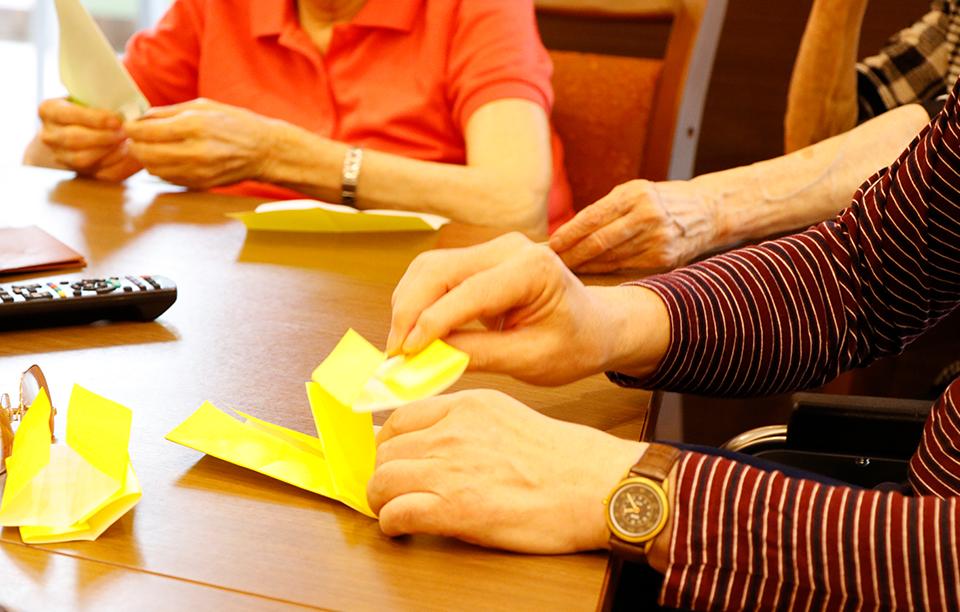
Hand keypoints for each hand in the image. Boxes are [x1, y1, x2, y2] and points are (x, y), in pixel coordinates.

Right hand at [37, 98, 138, 179]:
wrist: (75, 129)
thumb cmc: (86, 109)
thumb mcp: (86, 98)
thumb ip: (100, 99)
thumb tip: (129, 106)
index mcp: (48, 110)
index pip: (68, 114)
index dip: (94, 118)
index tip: (116, 120)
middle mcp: (48, 134)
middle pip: (74, 139)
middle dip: (103, 136)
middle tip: (125, 132)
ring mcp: (58, 154)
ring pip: (82, 158)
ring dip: (108, 150)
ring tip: (126, 141)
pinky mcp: (75, 170)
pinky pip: (93, 170)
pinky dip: (112, 161)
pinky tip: (124, 152)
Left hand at [124, 98, 278, 189]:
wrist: (265, 151)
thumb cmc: (237, 124)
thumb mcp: (204, 106)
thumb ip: (170, 112)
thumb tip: (142, 117)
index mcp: (195, 127)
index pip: (147, 132)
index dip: (131, 128)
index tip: (128, 125)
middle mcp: (195, 152)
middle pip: (146, 153)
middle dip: (134, 144)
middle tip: (134, 138)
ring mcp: (198, 172)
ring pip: (154, 169)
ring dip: (146, 158)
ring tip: (149, 147)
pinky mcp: (200, 184)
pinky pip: (168, 178)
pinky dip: (161, 168)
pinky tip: (166, 158)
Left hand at [367, 389, 643, 552]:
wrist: (594, 486)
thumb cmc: (561, 459)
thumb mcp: (507, 417)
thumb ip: (467, 423)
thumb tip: (432, 439)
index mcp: (467, 406)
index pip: (400, 417)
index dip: (389, 441)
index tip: (390, 456)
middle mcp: (453, 432)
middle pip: (386, 450)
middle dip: (384, 472)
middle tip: (393, 489)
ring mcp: (450, 470)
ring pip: (383, 480)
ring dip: (382, 500)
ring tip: (394, 509)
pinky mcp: (454, 510)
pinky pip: (396, 514)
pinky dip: (392, 524)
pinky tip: (404, 528)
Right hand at [387, 233, 668, 384]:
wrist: (596, 326)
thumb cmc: (574, 344)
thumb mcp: (531, 359)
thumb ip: (478, 355)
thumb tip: (423, 359)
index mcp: (533, 268)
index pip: (468, 293)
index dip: (430, 323)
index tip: (405, 354)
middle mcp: (510, 247)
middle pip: (438, 270)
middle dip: (408, 312)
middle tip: (394, 354)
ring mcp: (493, 247)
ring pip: (429, 268)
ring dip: (407, 305)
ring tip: (400, 346)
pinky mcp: (480, 257)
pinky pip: (436, 273)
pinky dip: (417, 300)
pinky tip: (412, 331)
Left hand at [549, 179, 718, 272]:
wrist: (707, 212)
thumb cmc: (660, 201)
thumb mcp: (635, 192)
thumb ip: (606, 209)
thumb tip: (567, 232)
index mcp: (635, 194)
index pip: (592, 217)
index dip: (569, 234)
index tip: (552, 244)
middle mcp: (647, 216)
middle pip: (599, 241)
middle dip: (572, 254)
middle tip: (553, 263)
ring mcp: (657, 239)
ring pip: (610, 259)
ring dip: (585, 266)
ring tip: (566, 270)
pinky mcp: (663, 259)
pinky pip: (625, 268)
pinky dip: (605, 272)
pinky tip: (591, 274)